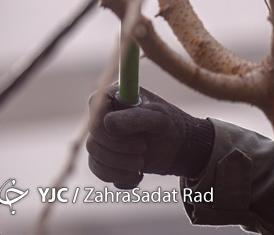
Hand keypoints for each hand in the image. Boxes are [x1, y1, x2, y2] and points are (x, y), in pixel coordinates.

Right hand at [86, 87, 213, 188]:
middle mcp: (105, 115)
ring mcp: (103, 138)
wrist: (179, 149)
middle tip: (143, 148)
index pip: (96, 103)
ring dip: (120, 164)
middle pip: (94, 137)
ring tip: (142, 162)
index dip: (106, 123)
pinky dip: (120, 177)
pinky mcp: (104, 157)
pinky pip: (100, 171)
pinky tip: (137, 174)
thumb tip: (107, 122)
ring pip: (94, 156)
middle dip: (119, 148)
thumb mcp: (160, 119)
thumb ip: (136, 117)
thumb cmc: (171, 126)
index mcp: (117, 95)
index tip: (128, 133)